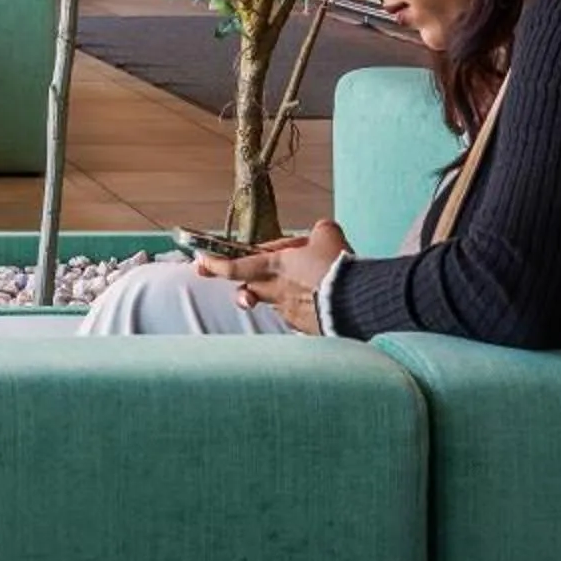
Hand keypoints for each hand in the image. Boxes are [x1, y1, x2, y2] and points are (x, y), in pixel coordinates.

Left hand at [196, 219, 350, 333]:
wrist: (360, 300)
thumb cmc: (338, 266)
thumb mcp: (327, 235)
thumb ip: (318, 232)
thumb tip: (321, 232)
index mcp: (274, 267)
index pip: (234, 266)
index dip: (214, 265)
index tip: (200, 263)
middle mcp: (275, 291)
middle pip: (250, 289)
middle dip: (246, 287)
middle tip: (248, 284)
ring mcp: (290, 313)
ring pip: (275, 303)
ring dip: (281, 295)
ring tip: (303, 287)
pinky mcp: (306, 328)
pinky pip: (297, 317)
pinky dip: (304, 309)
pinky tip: (320, 302)